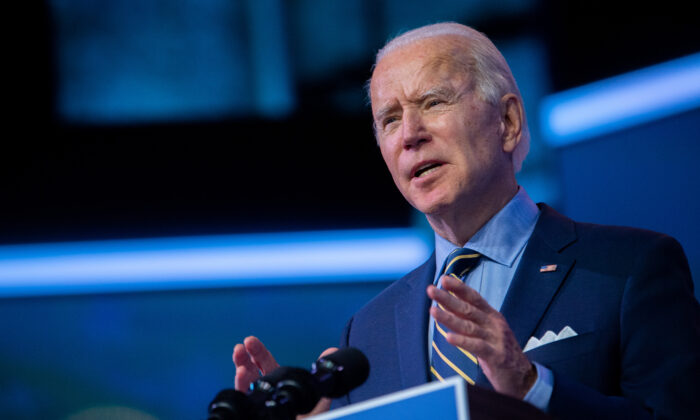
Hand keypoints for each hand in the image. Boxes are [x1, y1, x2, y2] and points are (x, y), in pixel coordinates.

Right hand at [232, 336, 336, 417]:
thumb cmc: (309, 415)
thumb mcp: (316, 392)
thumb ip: (321, 373)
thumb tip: (332, 351)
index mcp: (277, 379)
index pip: (264, 361)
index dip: (257, 350)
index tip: (250, 340)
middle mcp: (265, 388)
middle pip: (250, 369)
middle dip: (244, 357)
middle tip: (242, 347)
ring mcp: (259, 400)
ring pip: (245, 385)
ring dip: (241, 374)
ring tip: (240, 368)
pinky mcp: (256, 411)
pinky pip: (246, 400)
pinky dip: (241, 391)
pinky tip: (241, 381)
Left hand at [427, 275, 536, 398]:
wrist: (523, 377)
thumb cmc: (499, 352)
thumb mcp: (485, 332)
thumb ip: (469, 320)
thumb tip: (448, 305)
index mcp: (492, 316)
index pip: (474, 298)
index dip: (459, 288)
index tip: (443, 279)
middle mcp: (494, 324)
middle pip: (468, 309)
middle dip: (448, 298)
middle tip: (431, 290)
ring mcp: (496, 339)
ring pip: (469, 326)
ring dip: (449, 318)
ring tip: (433, 311)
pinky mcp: (497, 356)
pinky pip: (477, 346)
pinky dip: (462, 341)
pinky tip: (449, 338)